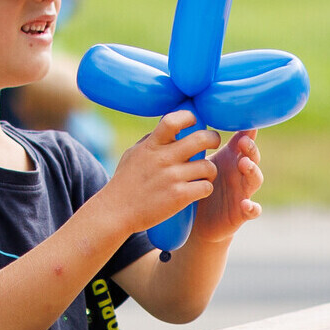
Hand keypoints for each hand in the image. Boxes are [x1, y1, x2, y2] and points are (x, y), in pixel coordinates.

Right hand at [100, 111, 219, 232]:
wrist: (115, 212)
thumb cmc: (126, 181)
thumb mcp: (134, 153)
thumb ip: (152, 140)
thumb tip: (172, 128)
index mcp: (152, 145)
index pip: (173, 120)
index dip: (189, 117)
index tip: (193, 122)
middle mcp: (163, 158)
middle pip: (202, 139)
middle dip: (213, 139)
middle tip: (213, 143)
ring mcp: (172, 178)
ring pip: (209, 166)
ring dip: (210, 171)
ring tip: (204, 175)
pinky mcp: (179, 196)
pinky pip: (206, 187)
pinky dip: (205, 188)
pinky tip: (198, 190)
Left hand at [186, 128, 265, 245]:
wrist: (198, 222)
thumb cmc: (199, 185)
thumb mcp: (198, 163)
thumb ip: (198, 144)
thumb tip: (185, 114)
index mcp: (231, 160)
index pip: (243, 143)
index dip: (247, 134)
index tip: (247, 123)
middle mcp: (241, 174)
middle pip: (252, 157)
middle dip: (250, 149)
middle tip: (243, 142)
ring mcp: (243, 192)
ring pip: (255, 180)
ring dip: (253, 172)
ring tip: (245, 164)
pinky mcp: (241, 213)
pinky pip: (252, 210)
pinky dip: (253, 208)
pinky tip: (247, 205)